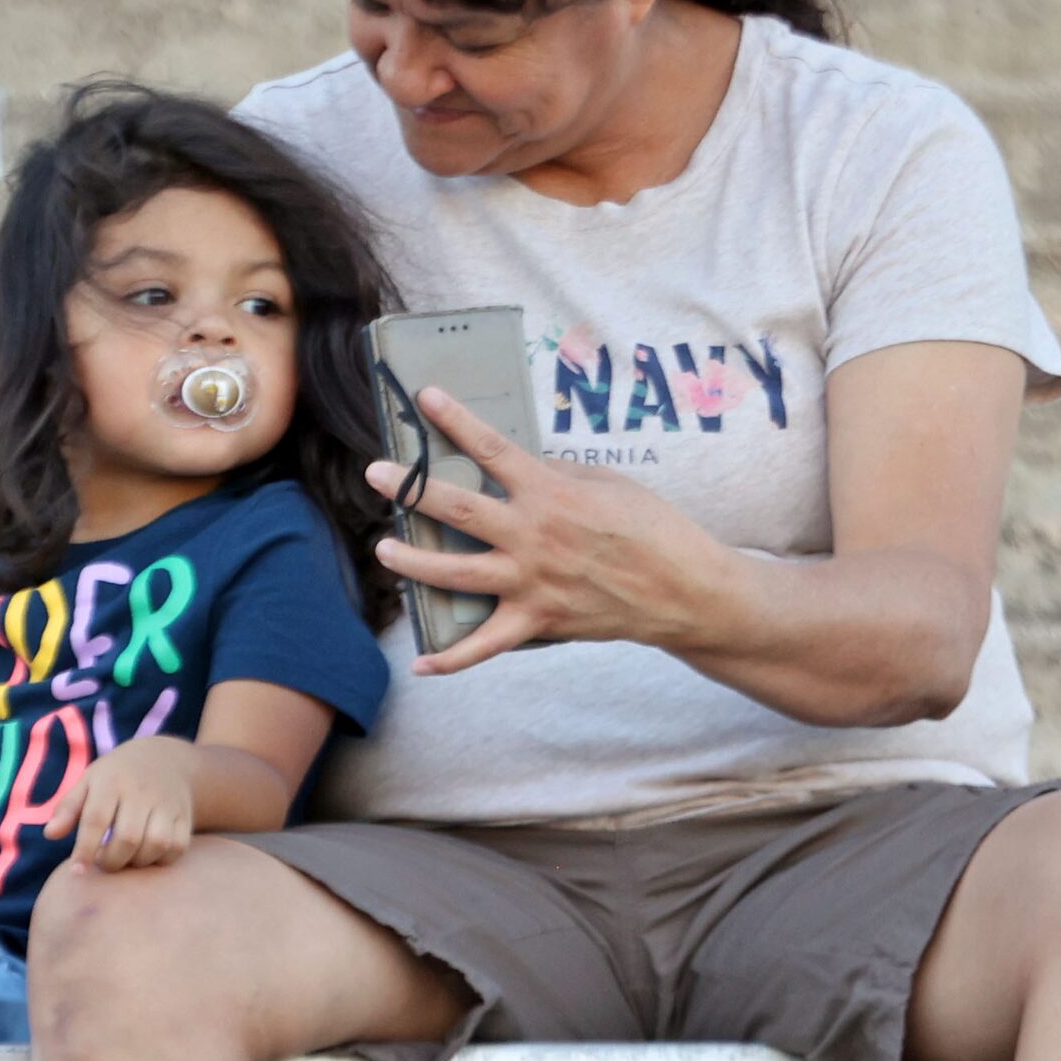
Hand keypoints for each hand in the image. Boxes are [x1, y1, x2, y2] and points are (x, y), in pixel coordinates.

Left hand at [44, 736, 195, 871]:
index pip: (96, 819)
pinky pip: (177, 847)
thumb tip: (49, 834)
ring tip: (125, 858)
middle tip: (103, 861)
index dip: (84, 849)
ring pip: (156, 844)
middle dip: (112, 860)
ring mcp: (167, 802)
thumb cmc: (116, 776)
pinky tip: (146, 855)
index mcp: (112, 779)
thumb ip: (68, 808)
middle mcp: (142, 790)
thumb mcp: (89, 781)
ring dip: (137, 861)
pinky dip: (161, 860)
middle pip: (128, 837)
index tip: (77, 872)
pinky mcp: (185, 815)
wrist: (166, 759)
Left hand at [367, 385, 735, 675]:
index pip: (491, 449)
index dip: (455, 420)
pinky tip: (422, 663)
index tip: (425, 397)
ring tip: (384, 549)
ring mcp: (530, 583)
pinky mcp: (538, 622)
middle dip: (410, 489)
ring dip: (413, 563)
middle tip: (376, 473)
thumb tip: (515, 464)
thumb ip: (555, 473)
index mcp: (550, 493)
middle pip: (457, 511)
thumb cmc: (651, 527)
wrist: (684, 590)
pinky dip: (452, 659)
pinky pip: (485, 645)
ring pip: (456, 574)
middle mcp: (532, 536)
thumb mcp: (607, 483)